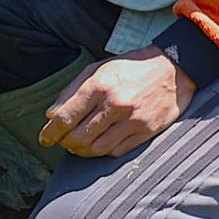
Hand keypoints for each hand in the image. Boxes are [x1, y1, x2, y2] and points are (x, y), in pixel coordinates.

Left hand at [38, 49, 196, 158]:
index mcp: (99, 85)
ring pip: (96, 148)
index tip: (44, 138)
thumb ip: (72, 91)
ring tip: (77, 145)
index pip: (66, 117)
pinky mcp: (147, 131)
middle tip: (61, 141)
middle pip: (78, 137)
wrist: (173, 68)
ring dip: (81, 150)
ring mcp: (133, 120)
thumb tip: (51, 115)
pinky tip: (98, 144)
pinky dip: (102, 151)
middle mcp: (115, 104)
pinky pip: (116, 151)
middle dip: (64, 143)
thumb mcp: (97, 69)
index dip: (50, 132)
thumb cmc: (130, 68)